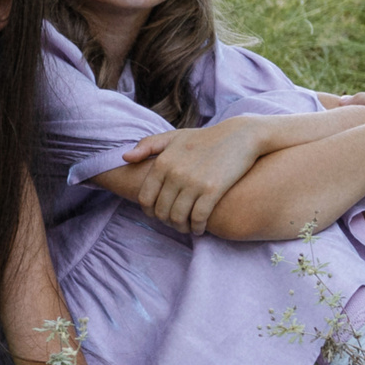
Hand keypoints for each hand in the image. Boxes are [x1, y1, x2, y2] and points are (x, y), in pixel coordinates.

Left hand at [117, 120, 262, 234]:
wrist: (240, 136)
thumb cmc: (204, 139)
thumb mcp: (173, 137)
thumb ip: (147, 146)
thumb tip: (125, 158)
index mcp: (162, 162)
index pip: (146, 198)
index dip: (150, 212)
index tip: (159, 215)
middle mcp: (175, 174)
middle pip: (161, 212)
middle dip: (167, 222)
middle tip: (175, 223)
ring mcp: (193, 183)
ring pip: (178, 218)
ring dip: (181, 228)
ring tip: (187, 227)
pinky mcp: (212, 190)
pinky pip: (198, 218)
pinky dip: (197, 228)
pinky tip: (200, 228)